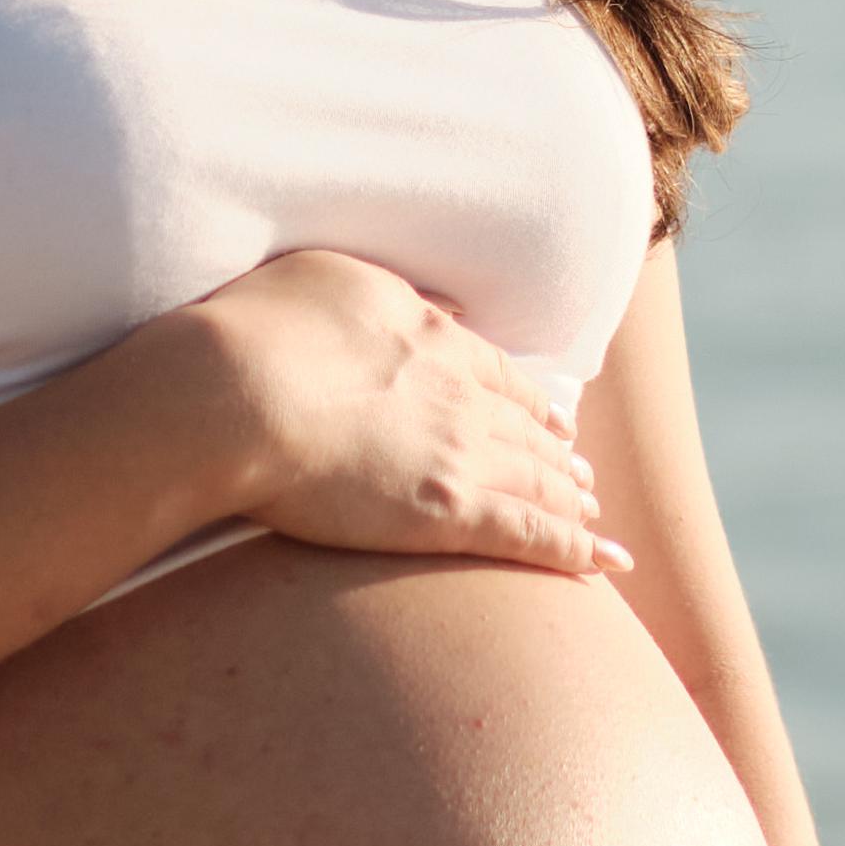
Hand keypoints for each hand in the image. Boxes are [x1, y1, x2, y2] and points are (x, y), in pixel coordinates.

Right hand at [184, 250, 626, 577]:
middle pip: (528, 431)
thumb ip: (390, 298)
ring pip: (540, 482)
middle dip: (560, 456)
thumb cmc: (259, 330)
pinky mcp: (449, 514)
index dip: (530, 401)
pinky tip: (609, 565)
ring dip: (573, 501)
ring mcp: (461, 455)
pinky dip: (579, 552)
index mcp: (433, 339)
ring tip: (593, 517)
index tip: (550, 419)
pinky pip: (532, 536)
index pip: (499, 375)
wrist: (235, 393)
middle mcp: (462, 396)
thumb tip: (436, 311)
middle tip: (583, 476)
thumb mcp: (333, 280)